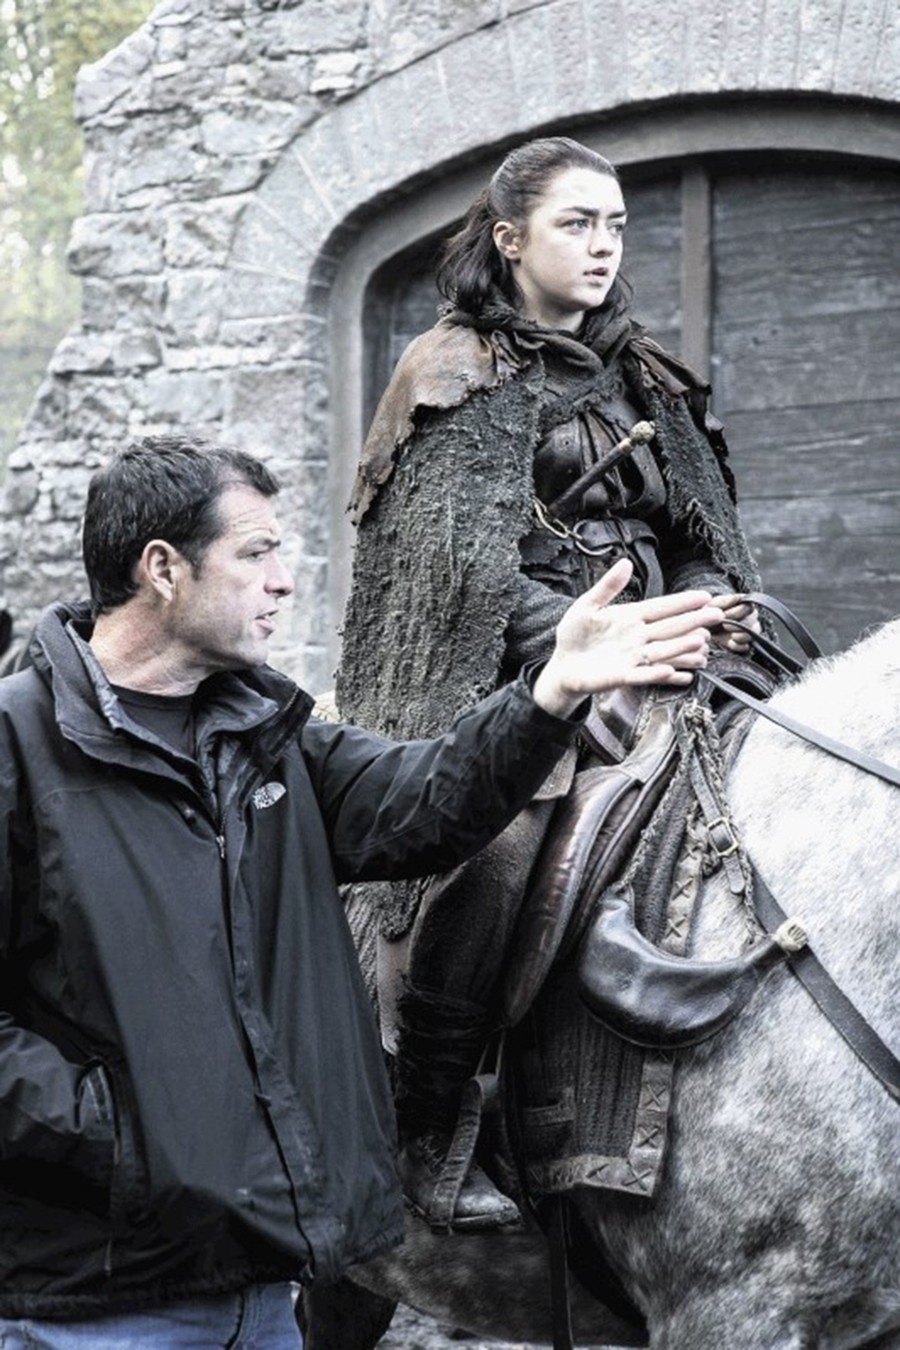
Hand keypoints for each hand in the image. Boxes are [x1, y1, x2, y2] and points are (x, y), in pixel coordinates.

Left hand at [533, 560, 725, 718]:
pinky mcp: (621, 676)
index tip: (705, 596)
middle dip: (693, 621)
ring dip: (680, 646)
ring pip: (662, 650)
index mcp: (631, 617)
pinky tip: (669, 671)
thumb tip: (625, 562)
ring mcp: (632, 657)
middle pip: (670, 628)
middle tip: (716, 615)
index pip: (661, 607)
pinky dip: (654, 673)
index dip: (682, 602)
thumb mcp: (588, 605)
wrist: (563, 664)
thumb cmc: (576, 635)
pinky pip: (641, 675)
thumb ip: (607, 586)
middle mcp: (637, 637)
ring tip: (700, 640)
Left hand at [711, 593, 760, 654]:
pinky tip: (729, 643)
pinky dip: (737, 646)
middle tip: (725, 626)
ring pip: (752, 634)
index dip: (736, 612)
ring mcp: (749, 632)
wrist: (702, 630)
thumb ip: (724, 601)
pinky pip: (746, 646)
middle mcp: (750, 617)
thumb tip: (736, 598)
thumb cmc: (708, 614)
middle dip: (737, 625)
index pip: (748, 608)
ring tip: (729, 635)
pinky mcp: (744, 644)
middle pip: (752, 621)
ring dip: (739, 636)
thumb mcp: (712, 605)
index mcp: (744, 605)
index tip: (724, 615)